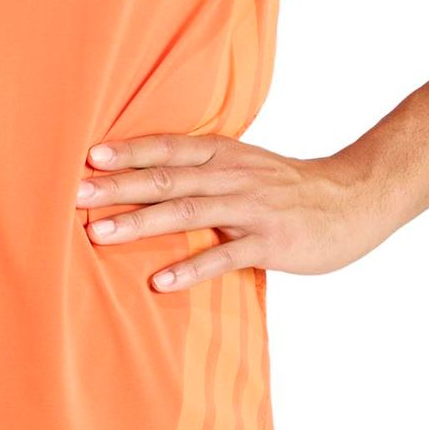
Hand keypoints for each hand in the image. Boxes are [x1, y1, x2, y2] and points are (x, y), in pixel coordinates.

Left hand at [75, 134, 387, 290]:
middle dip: (119, 186)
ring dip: (141, 223)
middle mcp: (232, 174)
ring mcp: (251, 208)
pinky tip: (160, 281)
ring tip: (101, 235)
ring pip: (188, 211)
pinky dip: (190, 268)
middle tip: (76, 194)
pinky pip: (224, 256)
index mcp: (223, 153)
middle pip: (167, 177)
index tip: (88, 156)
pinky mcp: (269, 242)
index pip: (167, 147)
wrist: (352, 200)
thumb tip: (145, 174)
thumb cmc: (287, 187)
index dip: (128, 150)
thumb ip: (201, 168)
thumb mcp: (243, 165)